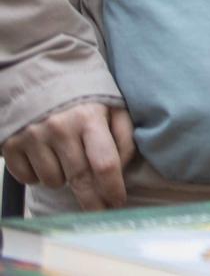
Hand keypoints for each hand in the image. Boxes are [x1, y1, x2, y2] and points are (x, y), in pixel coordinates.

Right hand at [2, 101, 134, 209]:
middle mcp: (60, 128)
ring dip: (63, 180)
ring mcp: (32, 137)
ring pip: (54, 182)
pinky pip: (29, 179)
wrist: (38, 73)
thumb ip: (123, 135)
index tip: (117, 202)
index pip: (105, 163)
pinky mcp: (10, 145)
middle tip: (99, 211)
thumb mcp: (112, 104)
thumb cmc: (83, 94)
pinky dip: (38, 176)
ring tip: (66, 160)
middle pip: (80, 178)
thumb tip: (122, 169)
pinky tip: (45, 159)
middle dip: (92, 200)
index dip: (113, 188)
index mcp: (89, 117)